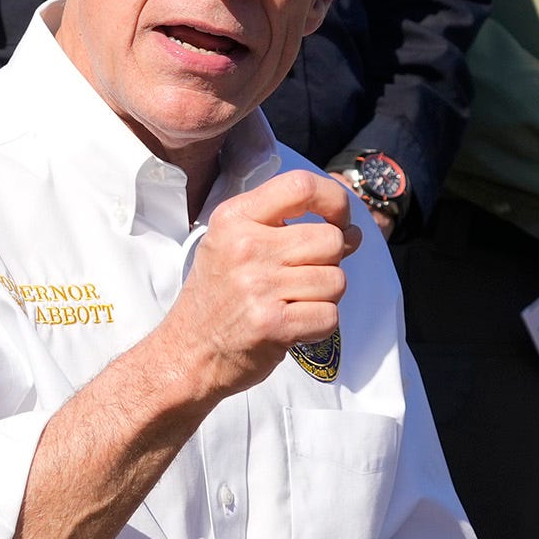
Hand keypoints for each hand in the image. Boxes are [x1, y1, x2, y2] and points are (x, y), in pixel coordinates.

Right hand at [150, 171, 360, 406]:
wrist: (187, 353)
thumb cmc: (217, 298)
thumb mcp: (231, 243)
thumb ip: (282, 226)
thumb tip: (351, 230)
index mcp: (234, 218)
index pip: (300, 186)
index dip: (334, 200)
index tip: (339, 219)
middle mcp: (245, 247)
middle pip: (330, 239)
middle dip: (331, 261)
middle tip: (306, 276)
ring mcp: (258, 286)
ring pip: (336, 280)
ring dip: (324, 296)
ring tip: (293, 302)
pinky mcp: (272, 324)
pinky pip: (329, 316)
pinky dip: (319, 325)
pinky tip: (293, 325)